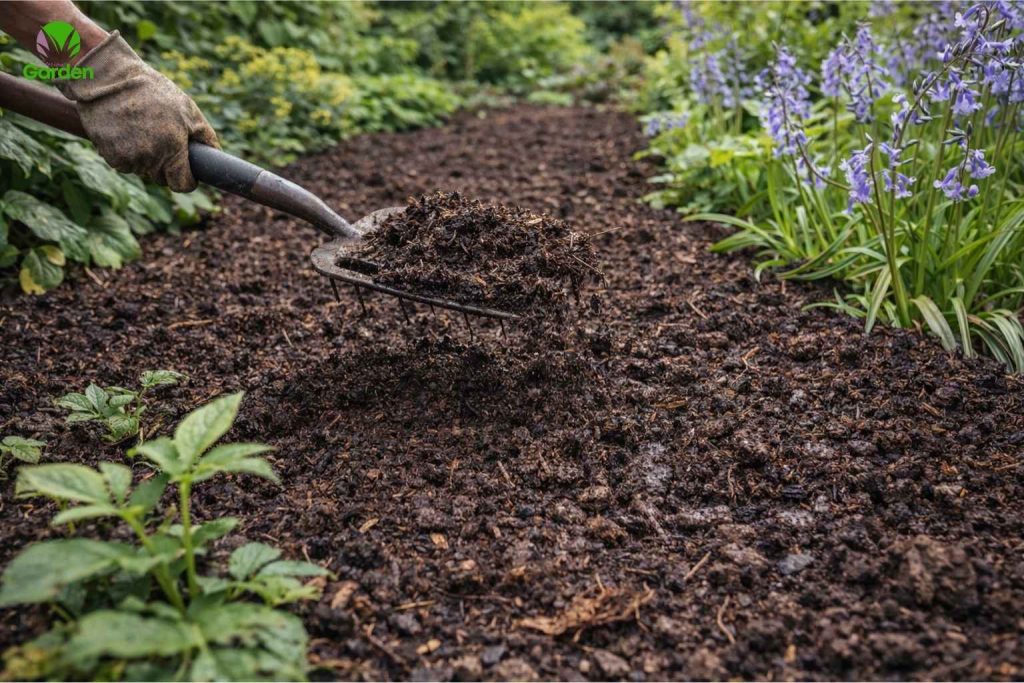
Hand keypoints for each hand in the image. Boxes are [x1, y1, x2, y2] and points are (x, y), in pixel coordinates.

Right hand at [59, 31, 217, 191]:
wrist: (109, 80)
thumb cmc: (152, 92)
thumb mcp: (187, 108)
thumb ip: (205, 135)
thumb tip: (216, 155)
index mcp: (173, 148)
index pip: (183, 184)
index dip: (188, 180)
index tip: (187, 173)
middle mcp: (151, 157)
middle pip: (162, 178)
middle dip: (165, 166)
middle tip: (161, 139)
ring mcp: (129, 158)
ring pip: (143, 171)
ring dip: (144, 158)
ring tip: (140, 129)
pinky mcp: (110, 156)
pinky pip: (124, 164)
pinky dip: (126, 153)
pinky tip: (124, 131)